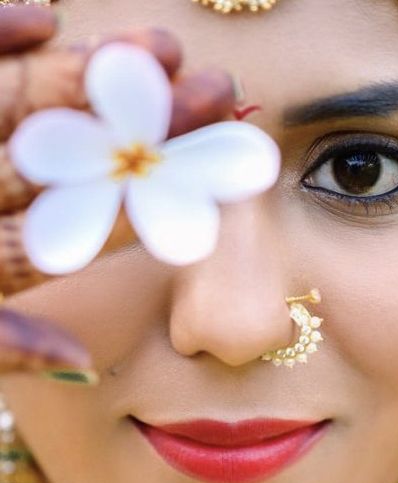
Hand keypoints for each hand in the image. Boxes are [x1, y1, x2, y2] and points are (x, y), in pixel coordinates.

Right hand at [0, 5, 235, 380]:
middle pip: (78, 154)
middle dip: (147, 123)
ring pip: (31, 101)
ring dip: (92, 70)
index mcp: (4, 252)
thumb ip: (6, 346)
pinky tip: (38, 13)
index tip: (214, 170)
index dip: (155, 196)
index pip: (92, 222)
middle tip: (215, 93)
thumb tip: (80, 369)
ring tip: (161, 43)